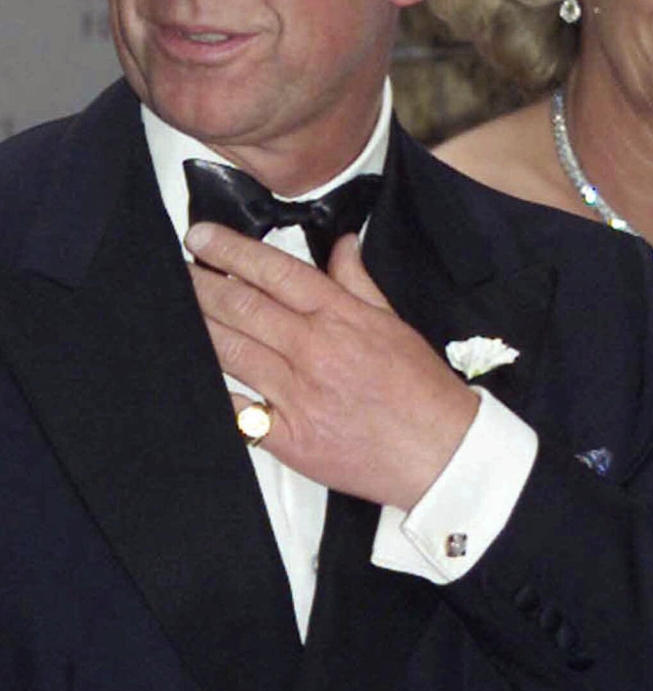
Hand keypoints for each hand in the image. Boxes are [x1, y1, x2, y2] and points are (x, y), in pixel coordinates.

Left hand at [185, 223, 478, 508]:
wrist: (440, 452)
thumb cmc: (421, 388)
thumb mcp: (394, 322)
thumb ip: (358, 282)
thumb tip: (341, 244)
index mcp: (341, 317)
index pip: (275, 272)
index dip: (231, 250)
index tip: (201, 238)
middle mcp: (314, 351)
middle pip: (242, 307)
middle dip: (201, 284)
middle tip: (176, 268)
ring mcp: (298, 396)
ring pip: (231, 352)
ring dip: (198, 326)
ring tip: (175, 308)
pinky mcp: (289, 438)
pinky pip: (238, 410)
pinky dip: (214, 389)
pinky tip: (192, 370)